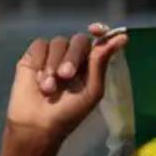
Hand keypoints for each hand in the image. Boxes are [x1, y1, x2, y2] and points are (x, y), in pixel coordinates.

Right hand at [5, 22, 127, 145]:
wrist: (37, 125)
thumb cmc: (68, 114)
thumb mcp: (91, 91)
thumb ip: (101, 63)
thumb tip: (121, 37)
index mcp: (90, 65)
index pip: (98, 40)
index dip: (100, 31)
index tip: (95, 30)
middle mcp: (73, 57)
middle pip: (78, 40)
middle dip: (72, 57)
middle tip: (66, 76)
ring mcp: (53, 56)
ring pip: (58, 42)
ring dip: (53, 64)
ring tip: (48, 88)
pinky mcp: (33, 57)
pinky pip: (40, 46)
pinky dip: (40, 61)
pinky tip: (37, 79)